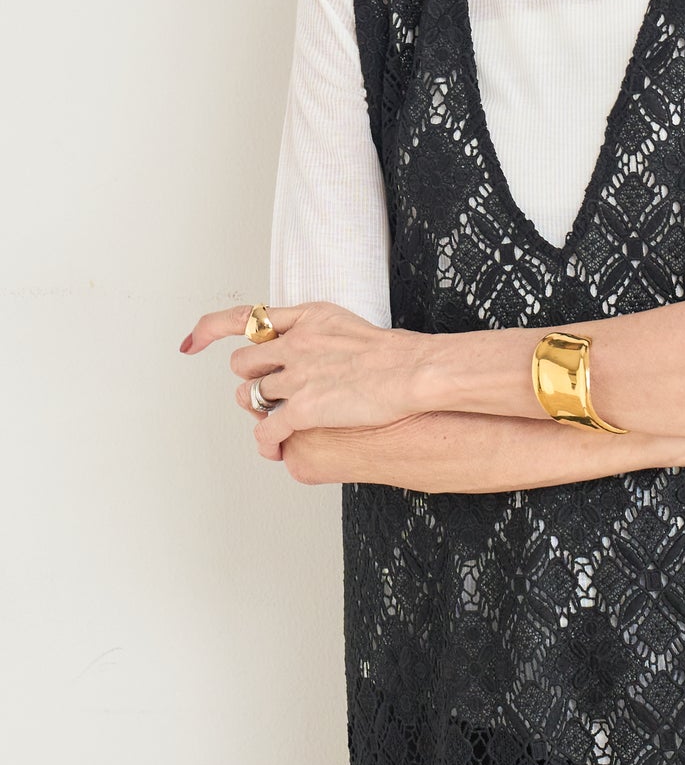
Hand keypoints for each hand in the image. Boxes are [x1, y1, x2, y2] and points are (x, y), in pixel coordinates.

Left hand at [179, 301, 428, 458]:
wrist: (412, 371)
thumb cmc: (392, 353)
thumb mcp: (346, 322)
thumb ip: (315, 329)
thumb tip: (303, 339)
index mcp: (306, 318)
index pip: (244, 317)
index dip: (210, 329)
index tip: (192, 342)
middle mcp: (294, 343)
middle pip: (244, 363)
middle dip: (252, 379)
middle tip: (271, 392)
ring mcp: (296, 376)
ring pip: (251, 396)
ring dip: (260, 409)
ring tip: (279, 418)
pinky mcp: (303, 408)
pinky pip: (267, 429)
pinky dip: (267, 442)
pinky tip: (276, 447)